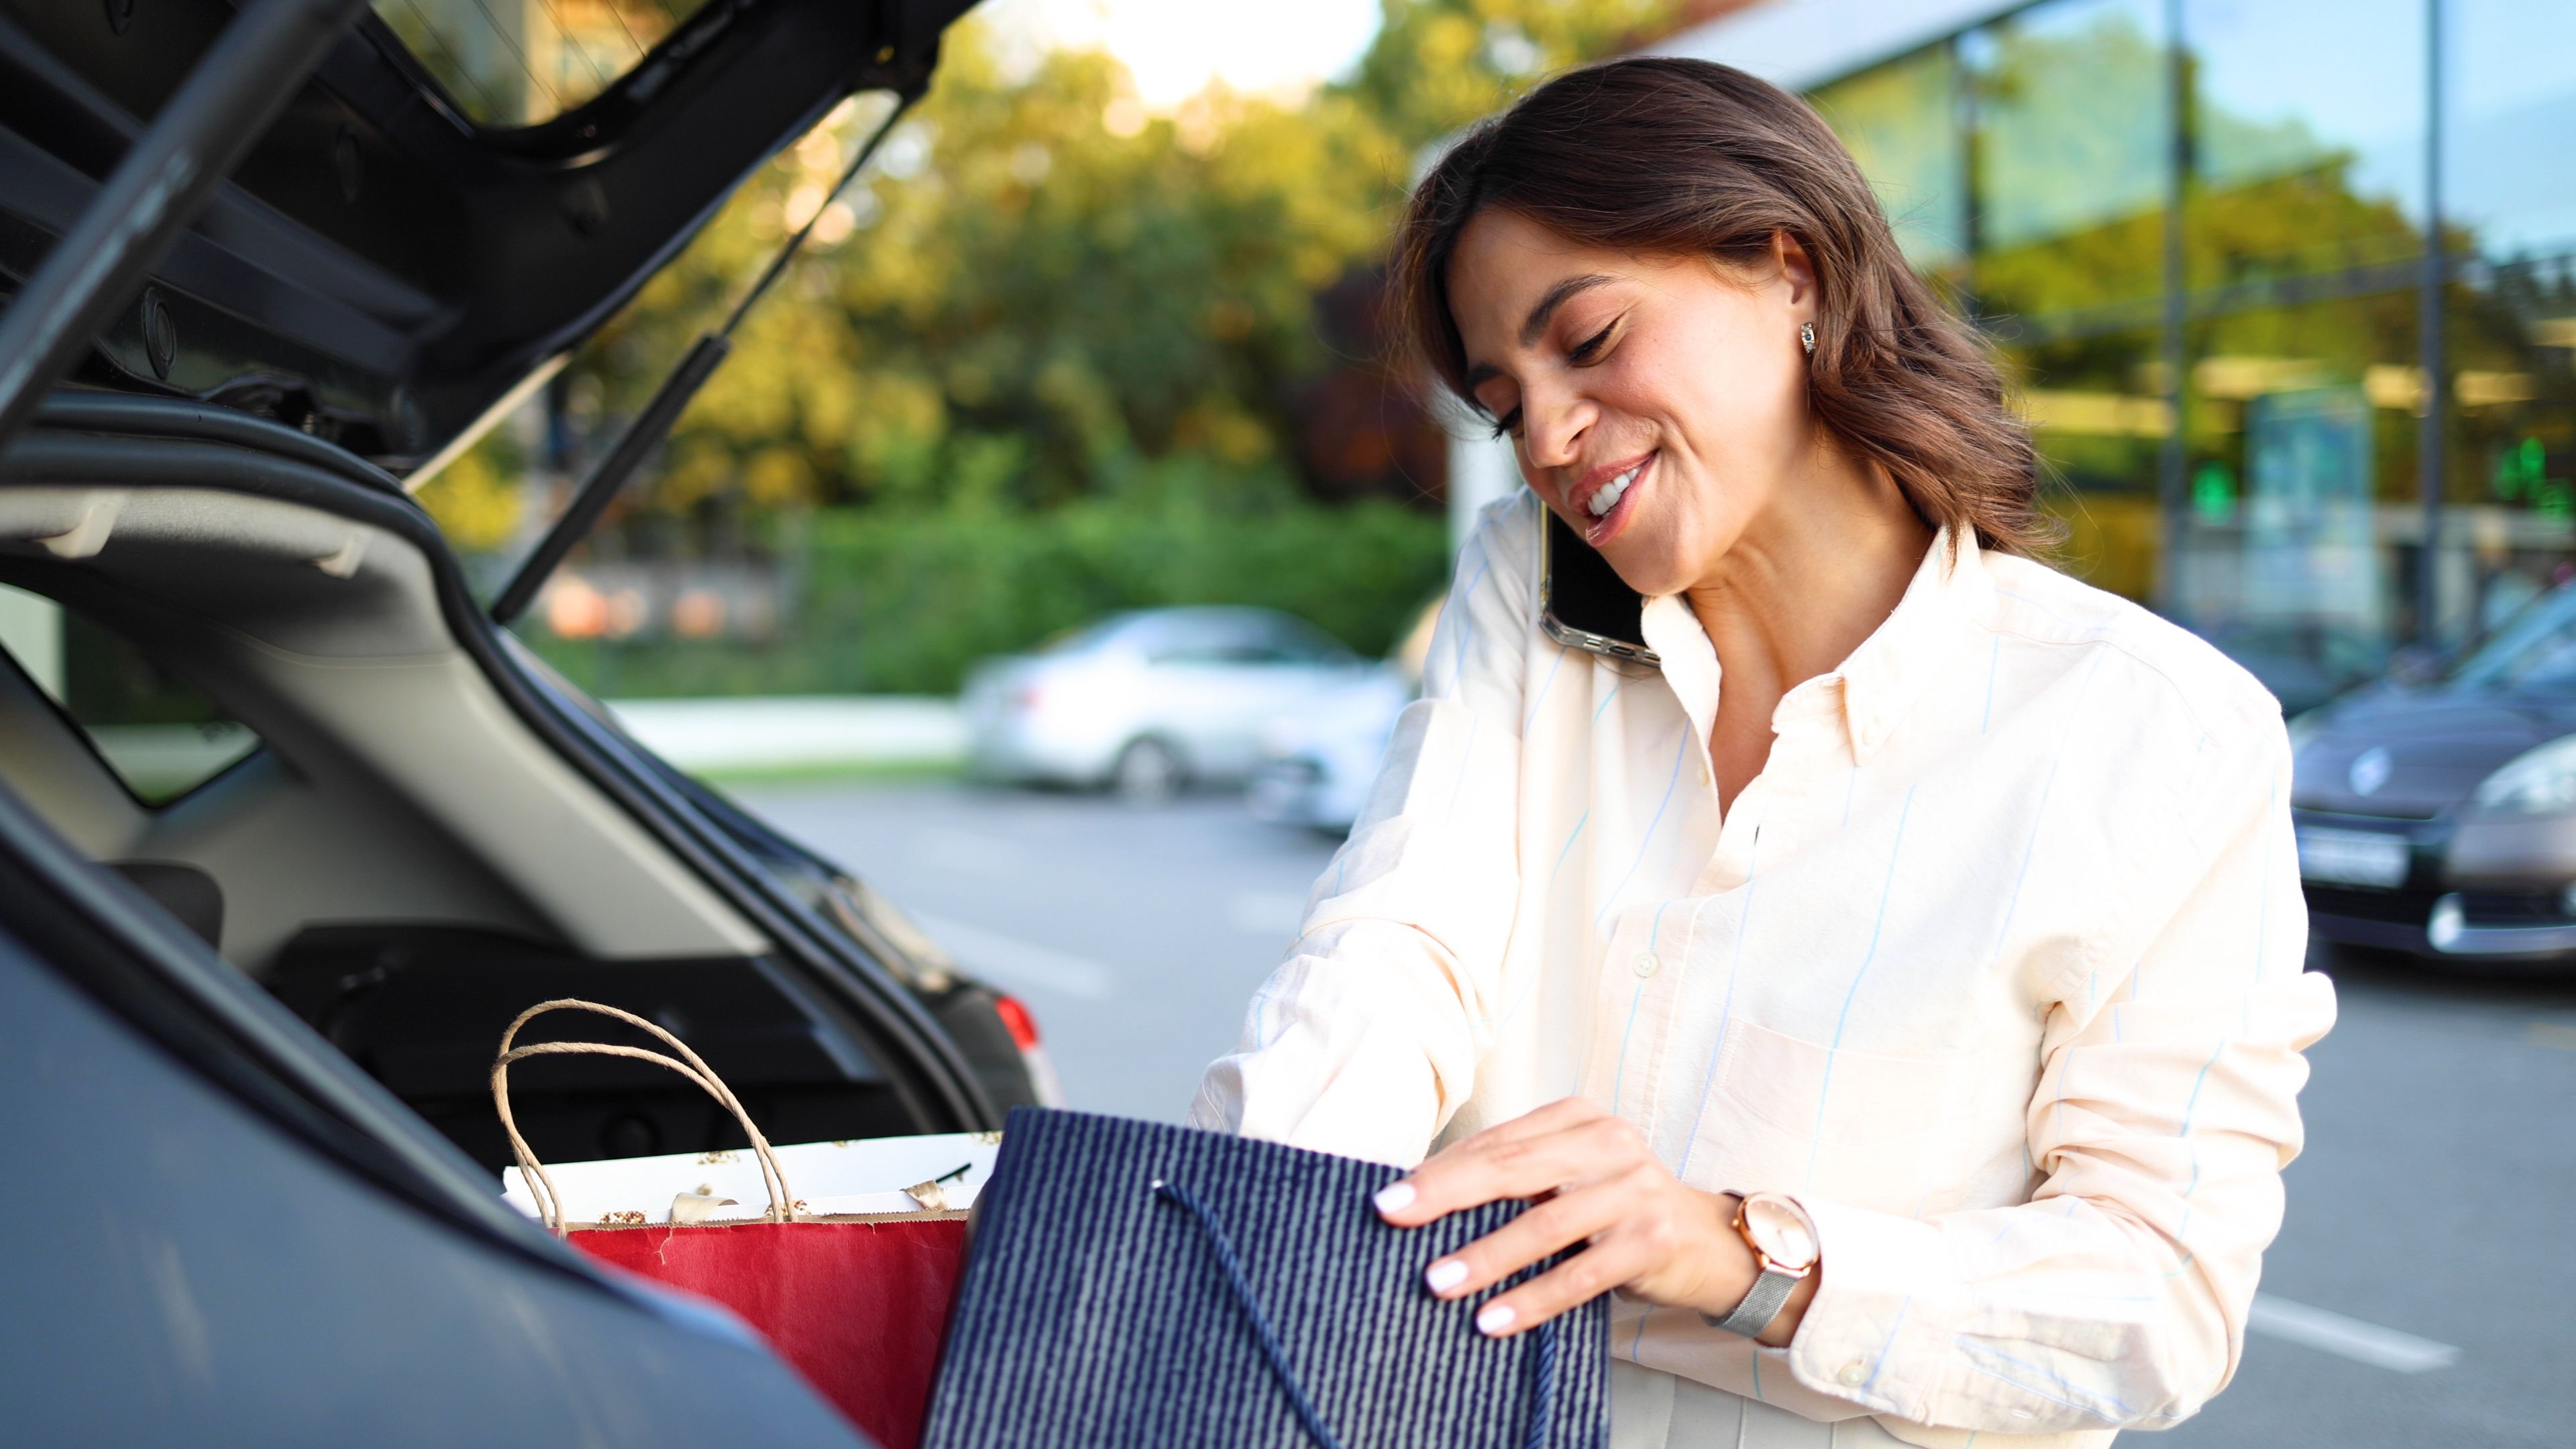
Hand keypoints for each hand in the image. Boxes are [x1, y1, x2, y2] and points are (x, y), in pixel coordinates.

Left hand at [1371, 1098, 1816, 1343]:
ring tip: (1436, 1282)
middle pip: (1514, 1169)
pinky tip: (1493, 1320)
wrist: (1708, 1243)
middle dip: (1447, 1196)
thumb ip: (1515, 1178)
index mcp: (1579, 1118)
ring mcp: (1634, 1190)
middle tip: (1394, 1219)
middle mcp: (1609, 1144)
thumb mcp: (1570, 1178)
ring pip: (1545, 1223)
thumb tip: (1421, 1199)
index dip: (1440, 1171)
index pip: (1498, 1142)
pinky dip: (1533, 1299)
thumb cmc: (1616, 1208)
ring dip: (1485, 1256)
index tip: (1388, 1198)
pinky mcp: (1651, 1241)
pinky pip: (1580, 1273)